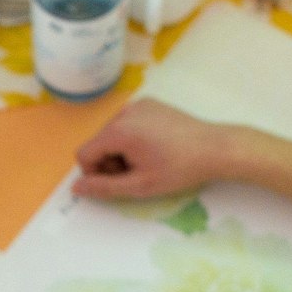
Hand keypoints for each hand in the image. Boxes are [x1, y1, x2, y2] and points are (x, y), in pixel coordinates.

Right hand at [72, 99, 250, 198]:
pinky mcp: (150, 103)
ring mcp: (138, 105)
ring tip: (147, 161)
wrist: (215, 148)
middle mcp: (123, 112)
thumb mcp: (139, 185)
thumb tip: (76, 188)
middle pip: (98, 142)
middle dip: (110, 162)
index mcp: (118, 131)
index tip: (120, 182)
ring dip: (121, 151)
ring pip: (112, 134)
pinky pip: (128, 123)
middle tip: (138, 174)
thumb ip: (103, 187)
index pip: (84, 154)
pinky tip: (155, 147)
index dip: (95, 173)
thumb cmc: (178, 170)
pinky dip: (132, 138)